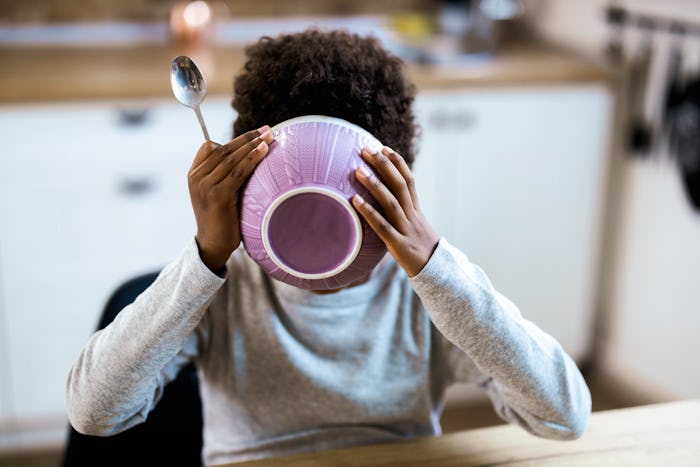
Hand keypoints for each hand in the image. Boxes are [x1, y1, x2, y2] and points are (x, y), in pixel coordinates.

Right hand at [188, 126, 273, 273]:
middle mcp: (196, 177)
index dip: (234, 139)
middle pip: (224, 149)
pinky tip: (264, 151)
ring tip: (270, 137)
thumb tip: (248, 154)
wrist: (213, 244)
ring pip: (232, 158)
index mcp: (194, 174)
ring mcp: (205, 186)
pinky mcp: (218, 195)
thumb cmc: (221, 218)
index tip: (255, 134)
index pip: (210, 146)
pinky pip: (238, 171)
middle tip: (267, 129)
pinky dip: (252, 159)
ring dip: (253, 145)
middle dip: (248, 138)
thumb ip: (223, 174)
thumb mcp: (217, 192)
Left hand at [352, 146, 439, 276]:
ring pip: (392, 202)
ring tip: (358, 170)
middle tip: (366, 149)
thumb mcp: (415, 230)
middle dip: (384, 165)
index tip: (383, 147)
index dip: (397, 163)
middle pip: (400, 185)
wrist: (438, 274)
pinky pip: (383, 226)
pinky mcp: (399, 245)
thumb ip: (403, 216)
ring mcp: (407, 230)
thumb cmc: (421, 251)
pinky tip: (355, 200)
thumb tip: (384, 205)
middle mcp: (413, 216)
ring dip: (375, 184)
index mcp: (417, 211)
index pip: (409, 180)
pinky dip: (369, 212)